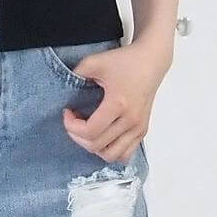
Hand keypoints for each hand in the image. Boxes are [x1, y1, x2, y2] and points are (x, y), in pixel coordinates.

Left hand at [61, 39, 167, 163]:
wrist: (151, 60)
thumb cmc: (125, 61)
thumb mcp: (95, 61)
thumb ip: (76, 74)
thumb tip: (64, 90)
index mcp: (119, 104)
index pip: (90, 131)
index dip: (71, 126)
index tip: (67, 111)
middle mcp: (131, 120)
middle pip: (97, 146)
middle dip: (78, 136)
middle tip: (74, 121)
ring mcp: (139, 128)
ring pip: (111, 156)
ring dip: (94, 148)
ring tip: (88, 131)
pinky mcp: (143, 131)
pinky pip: (125, 154)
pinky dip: (110, 151)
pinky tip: (103, 136)